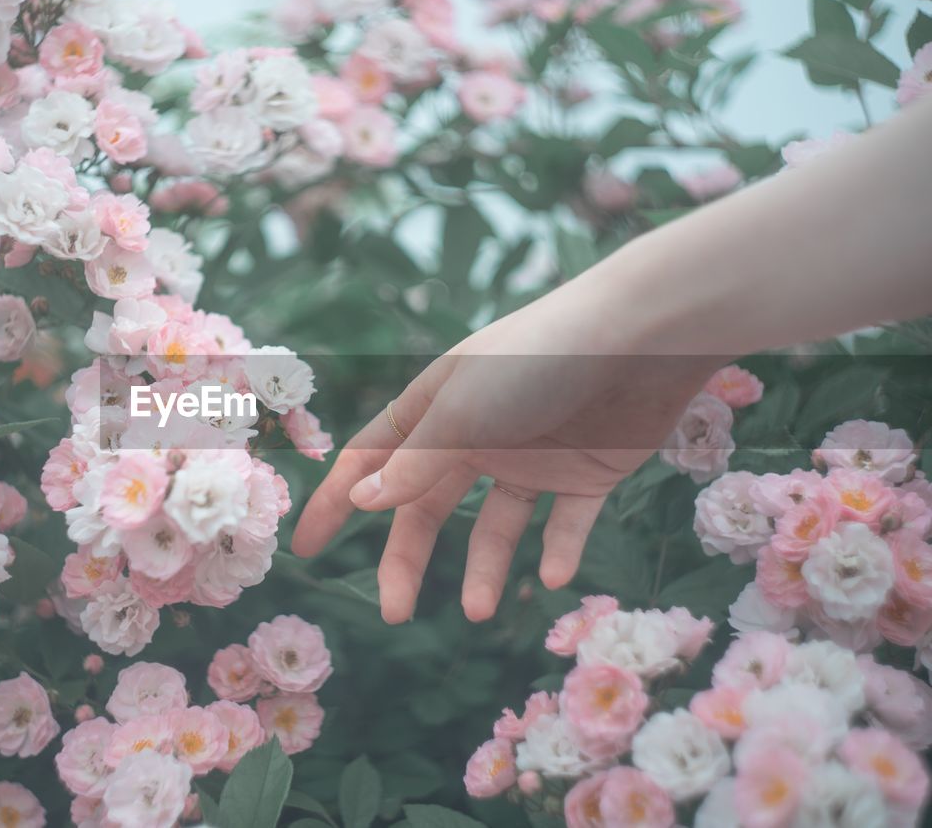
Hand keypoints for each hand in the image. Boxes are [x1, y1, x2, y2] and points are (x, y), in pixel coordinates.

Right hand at [291, 299, 723, 624]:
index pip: (372, 460)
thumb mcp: (464, 415)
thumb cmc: (540, 362)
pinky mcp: (587, 472)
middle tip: (395, 613)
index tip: (307, 549)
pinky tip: (554, 576)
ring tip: (481, 612)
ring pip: (495, 527)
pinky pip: (564, 525)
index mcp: (437, 410)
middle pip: (426, 506)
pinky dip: (558, 552)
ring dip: (485, 570)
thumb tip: (359, 502)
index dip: (338, 502)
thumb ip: (415, 464)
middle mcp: (478, 436)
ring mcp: (533, 457)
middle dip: (407, 559)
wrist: (644, 337)